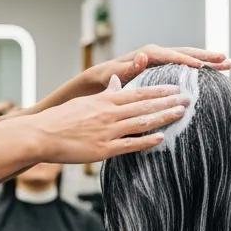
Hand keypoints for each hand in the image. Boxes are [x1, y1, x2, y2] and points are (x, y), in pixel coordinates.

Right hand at [31, 75, 190, 162]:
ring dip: (163, 117)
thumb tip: (115, 81)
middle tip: (189, 98)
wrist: (41, 134)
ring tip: (181, 113)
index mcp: (105, 101)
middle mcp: (110, 114)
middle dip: (169, 102)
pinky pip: (130, 145)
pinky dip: (146, 141)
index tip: (176, 87)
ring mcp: (108, 132)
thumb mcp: (84, 101)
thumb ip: (104, 93)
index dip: (159, 91)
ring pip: (141, 123)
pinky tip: (161, 138)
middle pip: (145, 106)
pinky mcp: (103, 150)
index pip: (138, 93)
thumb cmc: (61, 118)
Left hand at [85, 45, 230, 91]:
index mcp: (148, 54)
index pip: (172, 56)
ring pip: (190, 57)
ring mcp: (162, 59)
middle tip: (226, 59)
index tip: (202, 66)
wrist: (100, 78)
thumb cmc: (105, 79)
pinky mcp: (164, 67)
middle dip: (206, 56)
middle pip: (187, 52)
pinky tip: (215, 73)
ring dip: (209, 61)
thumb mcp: (113, 75)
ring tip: (229, 63)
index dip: (187, 61)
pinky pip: (186, 65)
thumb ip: (127, 68)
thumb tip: (143, 56)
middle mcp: (158, 53)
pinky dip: (201, 68)